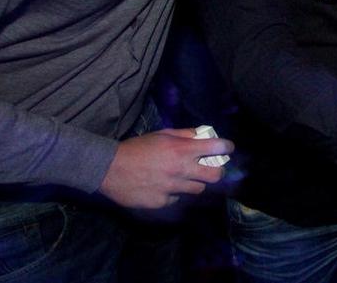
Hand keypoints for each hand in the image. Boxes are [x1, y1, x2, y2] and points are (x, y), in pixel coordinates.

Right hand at [98, 129, 233, 208]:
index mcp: (181, 150)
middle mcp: (181, 170)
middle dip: (217, 171)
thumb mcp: (161, 134)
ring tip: (183, 177)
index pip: (216, 148)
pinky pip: (177, 198)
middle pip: (215, 175)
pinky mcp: (162, 202)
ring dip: (195, 182)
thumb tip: (202, 136)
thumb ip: (184, 135)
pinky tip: (164, 186)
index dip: (226, 147)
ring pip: (197, 189)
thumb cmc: (136, 148)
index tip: (228, 148)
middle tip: (212, 168)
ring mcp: (172, 188)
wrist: (109, 169)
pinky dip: (175, 192)